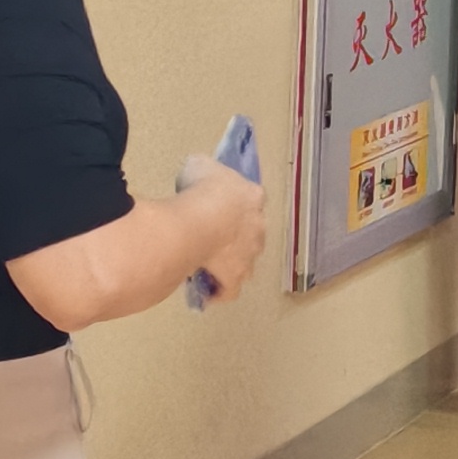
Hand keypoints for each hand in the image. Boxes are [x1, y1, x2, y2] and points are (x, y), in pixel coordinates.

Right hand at [175, 159, 267, 303]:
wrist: (199, 219)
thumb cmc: (200, 189)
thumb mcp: (199, 165)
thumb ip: (204, 170)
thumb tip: (199, 172)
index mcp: (254, 196)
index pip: (252, 199)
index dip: (236, 204)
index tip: (221, 206)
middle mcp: (258, 226)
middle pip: (251, 232)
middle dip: (236, 235)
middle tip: (212, 236)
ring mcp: (250, 253)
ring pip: (246, 261)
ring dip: (231, 263)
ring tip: (209, 264)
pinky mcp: (236, 275)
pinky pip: (231, 289)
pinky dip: (221, 292)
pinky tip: (209, 293)